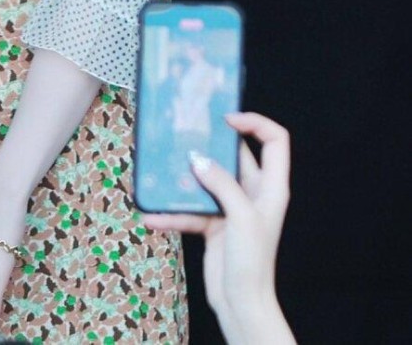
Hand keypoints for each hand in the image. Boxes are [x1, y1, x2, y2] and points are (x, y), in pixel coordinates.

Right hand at [142, 112, 294, 344]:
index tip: (225, 119)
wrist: (241, 306)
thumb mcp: (241, 216)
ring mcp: (232, 208)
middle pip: (234, 155)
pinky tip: (151, 215)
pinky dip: (172, 211)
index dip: (255, 122)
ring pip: (207, 180)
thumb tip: (196, 159)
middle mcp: (253, 192)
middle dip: (210, 143)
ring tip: (162, 165)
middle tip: (184, 130)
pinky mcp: (214, 224)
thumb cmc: (252, 261)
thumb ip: (221, 184)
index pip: (274, 140)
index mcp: (271, 186)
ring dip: (185, 176)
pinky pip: (190, 209)